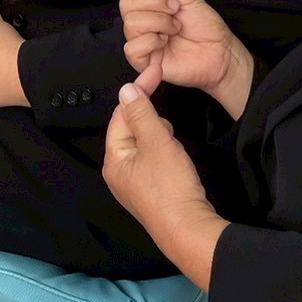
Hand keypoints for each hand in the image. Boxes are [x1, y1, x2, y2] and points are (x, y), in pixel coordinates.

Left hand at [103, 63, 227, 290]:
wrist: (187, 228)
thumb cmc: (169, 185)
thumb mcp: (157, 142)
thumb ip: (141, 113)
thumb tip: (125, 89)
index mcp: (114, 160)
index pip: (120, 115)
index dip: (138, 92)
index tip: (157, 73)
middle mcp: (118, 172)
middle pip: (130, 129)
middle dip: (150, 117)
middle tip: (167, 120)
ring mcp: (133, 183)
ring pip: (143, 143)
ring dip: (158, 132)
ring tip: (172, 138)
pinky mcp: (150, 190)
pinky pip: (151, 158)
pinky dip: (162, 148)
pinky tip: (174, 153)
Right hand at [120, 0, 253, 119]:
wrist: (220, 53)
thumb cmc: (205, 27)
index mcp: (150, 4)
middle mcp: (142, 21)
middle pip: (127, 2)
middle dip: (156, 1)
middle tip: (176, 8)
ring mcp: (141, 41)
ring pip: (132, 22)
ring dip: (160, 22)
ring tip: (176, 28)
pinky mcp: (143, 62)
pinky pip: (132, 47)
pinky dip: (152, 41)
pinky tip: (165, 43)